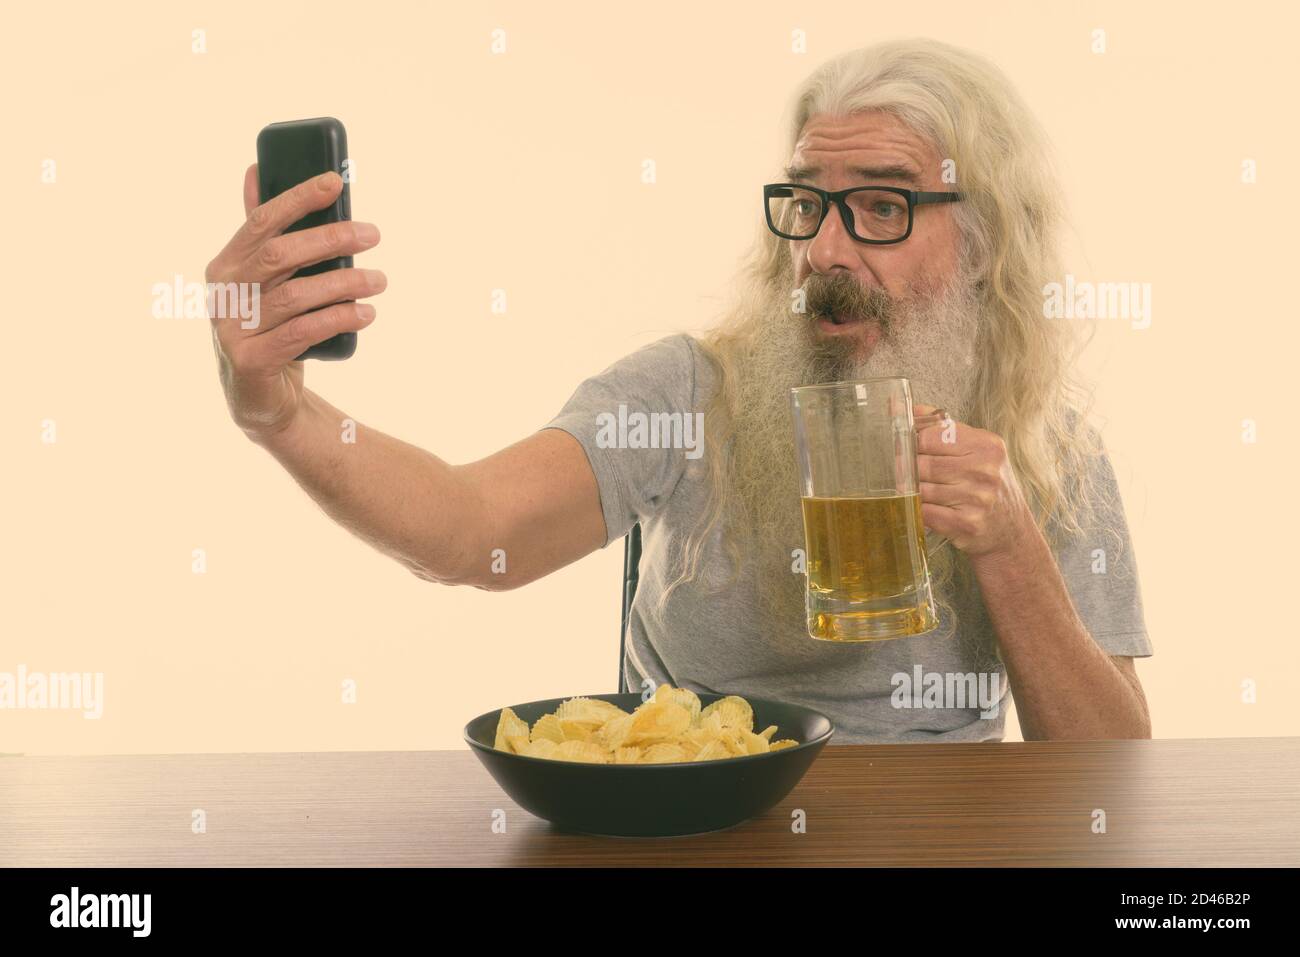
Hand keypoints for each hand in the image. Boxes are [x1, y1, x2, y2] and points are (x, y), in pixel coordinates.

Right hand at [205, 164, 385, 439]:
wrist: (259, 396)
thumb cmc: (269, 326)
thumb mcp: (263, 280)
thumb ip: (263, 232)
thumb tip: (257, 168)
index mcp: (226, 263)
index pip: (261, 221)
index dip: (297, 199)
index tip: (336, 181)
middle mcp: (223, 292)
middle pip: (280, 255)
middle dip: (331, 239)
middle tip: (374, 234)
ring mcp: (232, 328)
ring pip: (296, 296)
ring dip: (345, 283)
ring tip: (380, 279)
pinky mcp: (251, 360)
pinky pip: (301, 333)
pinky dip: (338, 319)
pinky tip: (366, 313)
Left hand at [913, 403, 1035, 559]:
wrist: (1011, 531)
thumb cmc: (987, 485)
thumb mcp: (976, 450)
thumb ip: (942, 428)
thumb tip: (905, 408)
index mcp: (986, 445)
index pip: (932, 435)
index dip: (910, 442)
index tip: (900, 446)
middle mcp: (984, 470)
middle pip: (924, 463)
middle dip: (907, 469)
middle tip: (901, 473)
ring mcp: (977, 498)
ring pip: (922, 489)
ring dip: (912, 492)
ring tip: (914, 491)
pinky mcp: (967, 523)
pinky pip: (926, 512)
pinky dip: (918, 510)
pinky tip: (922, 508)